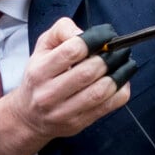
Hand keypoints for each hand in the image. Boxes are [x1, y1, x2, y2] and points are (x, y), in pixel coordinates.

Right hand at [0, 17, 130, 154]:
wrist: (28, 117)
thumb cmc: (40, 75)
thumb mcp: (43, 46)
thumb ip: (62, 30)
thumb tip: (84, 33)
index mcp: (40, 70)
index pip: (72, 51)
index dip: (95, 40)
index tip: (107, 35)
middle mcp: (49, 93)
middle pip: (88, 72)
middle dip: (110, 57)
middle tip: (120, 49)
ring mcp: (63, 112)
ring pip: (100, 92)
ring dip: (120, 74)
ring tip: (126, 63)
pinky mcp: (77, 124)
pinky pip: (108, 107)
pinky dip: (121, 91)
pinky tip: (122, 80)